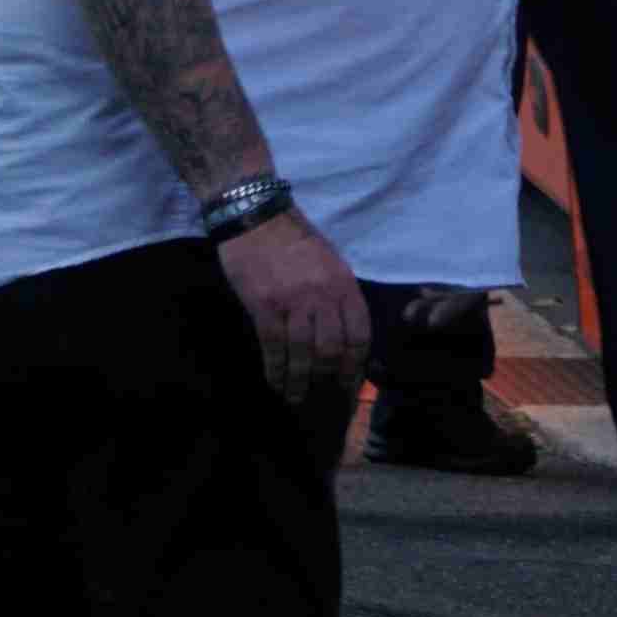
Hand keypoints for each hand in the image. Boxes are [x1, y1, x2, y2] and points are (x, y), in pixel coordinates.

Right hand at [217, 208, 365, 398]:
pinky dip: (276, 371)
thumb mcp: (329, 262)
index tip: (350, 385)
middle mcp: (323, 295)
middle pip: (332, 349)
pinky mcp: (264, 306)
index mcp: (343, 283)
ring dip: (299, 383)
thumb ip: (338, 295)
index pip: (360, 333)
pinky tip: (275, 383)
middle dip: (328, 378)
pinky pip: (273, 348)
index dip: (357, 365)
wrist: (256, 218)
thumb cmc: (295, 241)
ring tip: (295, 398)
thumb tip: (344, 335)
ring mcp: (293, 301)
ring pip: (303, 355)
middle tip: (321, 396)